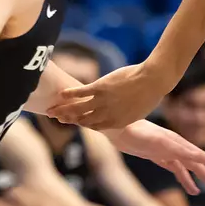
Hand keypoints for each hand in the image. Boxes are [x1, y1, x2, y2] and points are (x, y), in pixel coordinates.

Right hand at [51, 63, 174, 130]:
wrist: (153, 80)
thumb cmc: (149, 94)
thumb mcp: (138, 110)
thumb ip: (126, 114)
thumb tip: (121, 112)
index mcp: (117, 123)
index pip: (94, 125)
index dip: (82, 123)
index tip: (73, 120)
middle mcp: (107, 115)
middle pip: (82, 119)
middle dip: (67, 118)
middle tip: (56, 116)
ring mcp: (103, 102)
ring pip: (78, 108)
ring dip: (63, 109)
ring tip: (51, 108)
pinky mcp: (101, 88)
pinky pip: (81, 92)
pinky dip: (70, 94)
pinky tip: (61, 94)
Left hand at [101, 119, 204, 194]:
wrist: (114, 124)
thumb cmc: (131, 128)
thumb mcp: (151, 138)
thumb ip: (170, 145)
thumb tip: (191, 153)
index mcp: (174, 142)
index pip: (197, 154)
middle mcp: (172, 146)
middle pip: (194, 162)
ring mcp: (164, 150)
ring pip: (185, 167)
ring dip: (194, 178)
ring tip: (202, 191)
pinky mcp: (156, 155)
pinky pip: (173, 168)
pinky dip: (182, 177)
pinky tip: (187, 186)